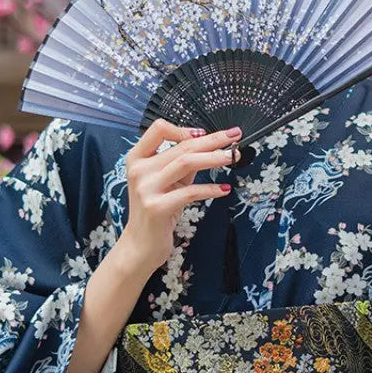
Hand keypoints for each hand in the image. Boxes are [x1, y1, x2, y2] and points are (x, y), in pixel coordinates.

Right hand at [120, 119, 241, 272]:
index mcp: (138, 158)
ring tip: (232, 157)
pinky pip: (190, 192)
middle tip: (233, 137)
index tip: (204, 133)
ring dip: (213, 158)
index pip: (158, 129)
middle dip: (212, 140)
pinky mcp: (157, 207)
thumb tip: (211, 145)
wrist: (141, 243)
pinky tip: (224, 189)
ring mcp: (146, 189)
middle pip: (181, 146)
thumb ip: (182, 162)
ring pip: (186, 162)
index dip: (183, 129)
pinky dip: (210, 189)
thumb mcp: (167, 181)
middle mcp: (139, 170)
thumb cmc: (157, 208)